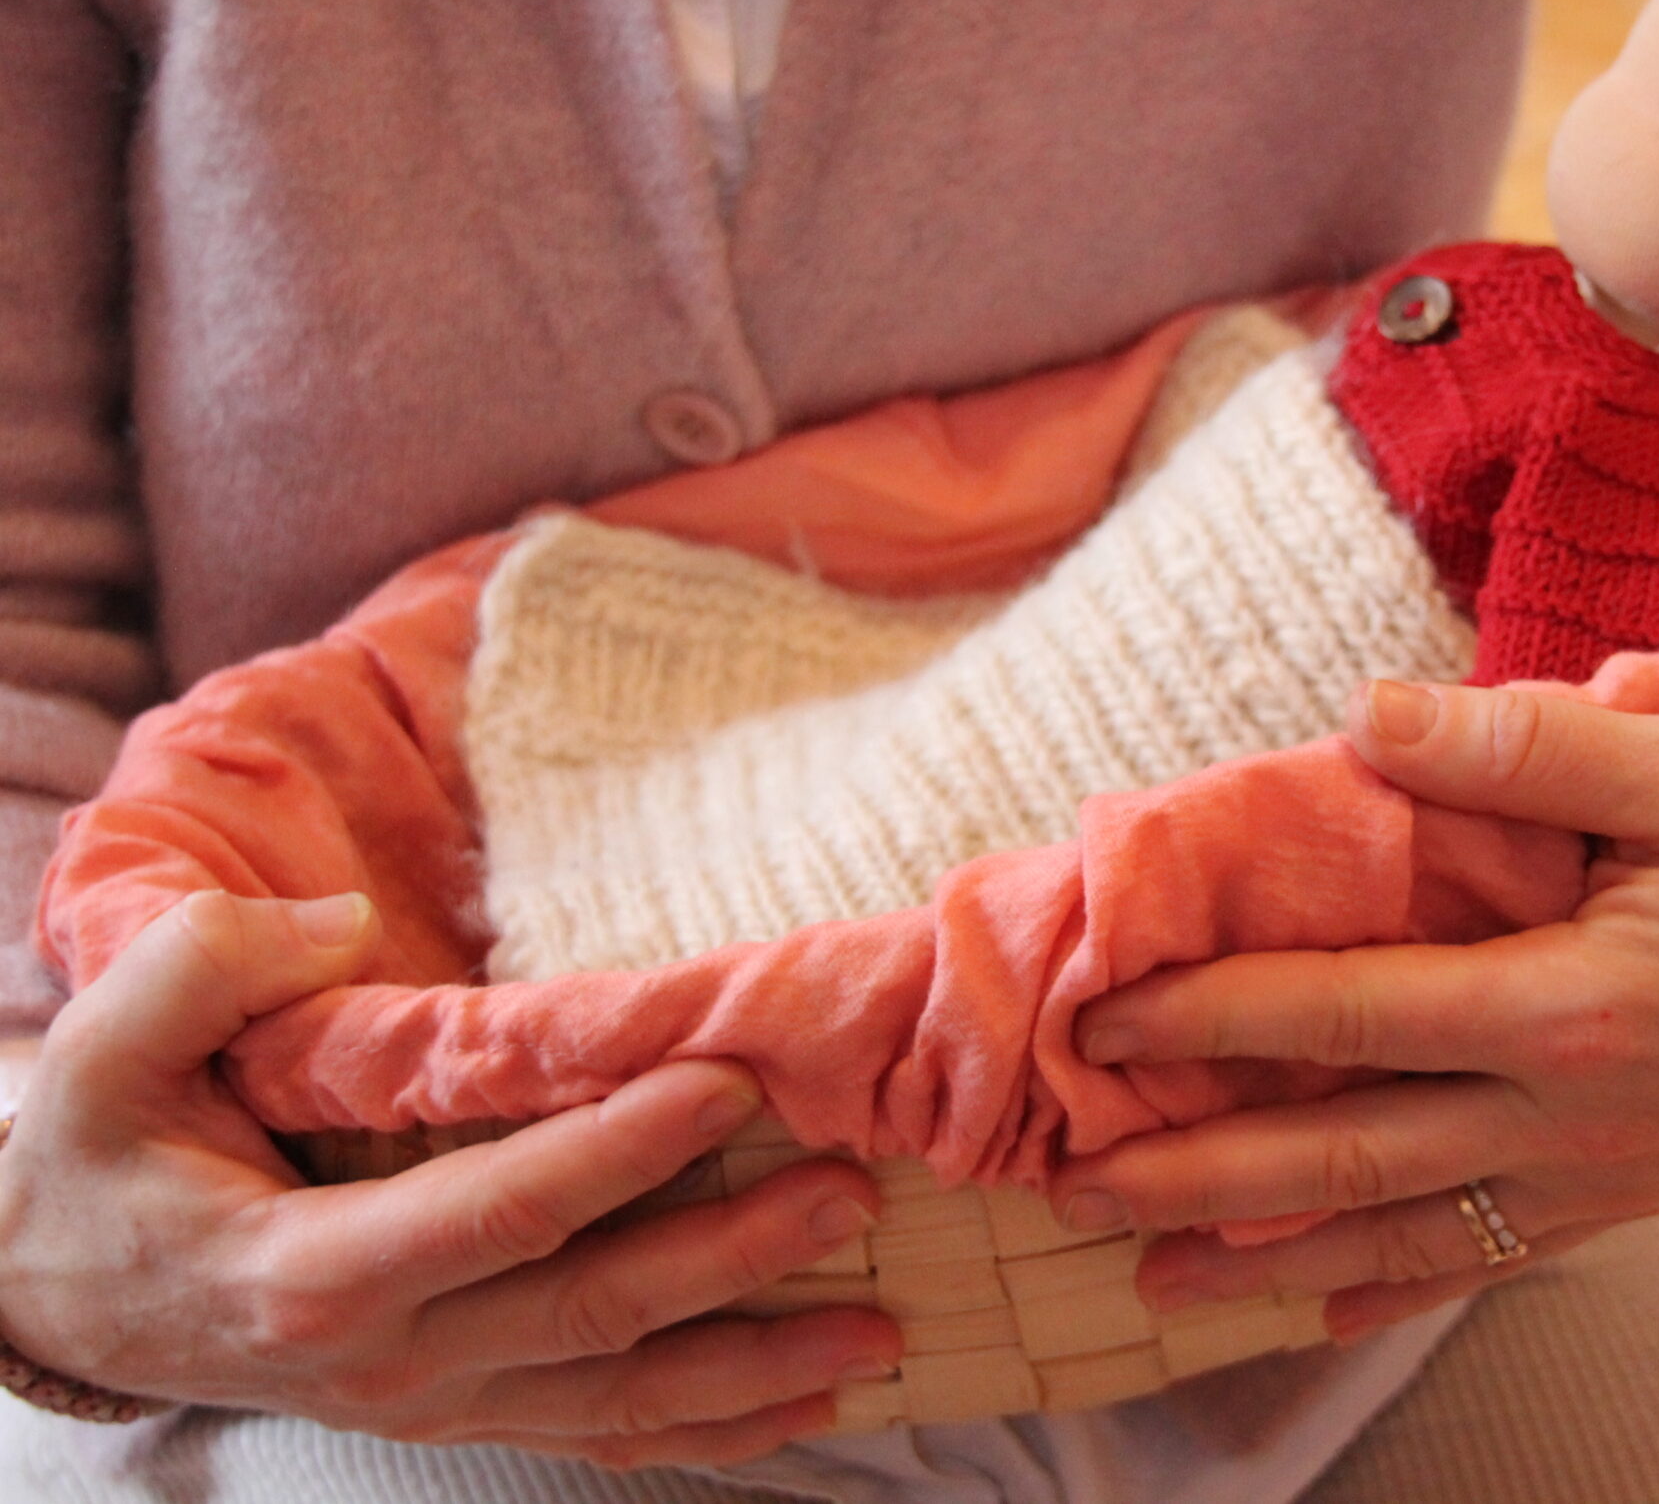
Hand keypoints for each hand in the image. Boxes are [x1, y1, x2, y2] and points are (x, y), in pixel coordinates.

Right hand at [0, 891, 897, 1468]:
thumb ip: (204, 969)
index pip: (495, 1208)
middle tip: (851, 1185)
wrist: (56, 1298)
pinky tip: (814, 1402)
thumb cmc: (93, 1161)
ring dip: (756, 1366)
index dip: (616, 1150)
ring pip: (619, 1399)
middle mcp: (389, 1356)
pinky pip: (604, 1438)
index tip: (726, 1081)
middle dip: (734, 1255)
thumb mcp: (101, 1052)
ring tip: (877, 1324)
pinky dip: (715, 1430)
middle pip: (591, 1310)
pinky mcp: (462, 1411)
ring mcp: (433, 1401)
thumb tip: (334, 919)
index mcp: (309, 1268)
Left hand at [1057, 681, 1658, 1340]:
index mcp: (1570, 1006)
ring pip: (1402, 1231)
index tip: (1103, 1019)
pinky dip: (1397, 1285)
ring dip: (1268, 1255)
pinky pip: (1490, 1259)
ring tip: (1155, 1276)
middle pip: (1345, 1154)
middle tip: (1069, 1182)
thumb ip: (1524, 752)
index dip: (1213, 1016)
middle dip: (1196, 1169)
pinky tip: (1327, 1303)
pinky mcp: (1634, 1199)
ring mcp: (1601, 1178)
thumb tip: (1362, 724)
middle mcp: (1569, 1118)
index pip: (1348, 1014)